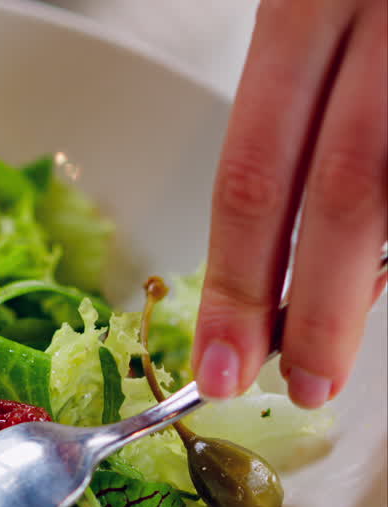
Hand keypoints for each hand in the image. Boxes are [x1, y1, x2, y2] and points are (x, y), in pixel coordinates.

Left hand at [194, 0, 385, 407]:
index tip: (220, 361)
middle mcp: (387, 8)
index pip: (255, 163)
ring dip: (376, 275)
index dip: (235, 277)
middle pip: (348, 191)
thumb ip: (312, 117)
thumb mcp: (324, 8)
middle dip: (316, 308)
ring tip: (343, 336)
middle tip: (298, 384)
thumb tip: (309, 266)